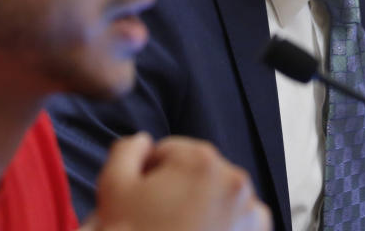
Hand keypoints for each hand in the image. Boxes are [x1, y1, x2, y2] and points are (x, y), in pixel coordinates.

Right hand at [92, 132, 270, 230]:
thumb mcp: (114, 187)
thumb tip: (144, 142)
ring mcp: (251, 210)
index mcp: (201, 160)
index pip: (169, 152)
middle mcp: (234, 179)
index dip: (148, 175)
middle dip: (177, 189)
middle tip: (158, 219)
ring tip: (178, 230)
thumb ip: (127, 151)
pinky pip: (237, 218)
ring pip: (217, 193)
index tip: (141, 201)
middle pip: (196, 172)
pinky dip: (222, 225)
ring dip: (200, 205)